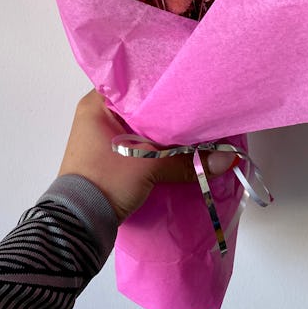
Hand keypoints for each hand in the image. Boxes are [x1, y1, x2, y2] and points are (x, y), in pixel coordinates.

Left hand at [58, 90, 235, 222]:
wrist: (78, 225)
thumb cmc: (106, 181)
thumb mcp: (149, 167)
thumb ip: (188, 161)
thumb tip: (229, 158)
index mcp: (97, 104)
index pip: (136, 83)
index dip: (162, 84)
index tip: (188, 84)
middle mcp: (96, 115)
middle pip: (140, 106)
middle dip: (166, 110)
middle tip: (196, 104)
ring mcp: (101, 137)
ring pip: (140, 126)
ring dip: (162, 131)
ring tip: (193, 124)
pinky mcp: (108, 157)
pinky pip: (137, 143)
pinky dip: (155, 146)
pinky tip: (178, 146)